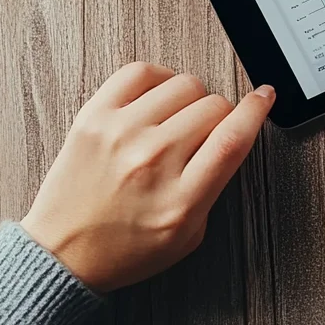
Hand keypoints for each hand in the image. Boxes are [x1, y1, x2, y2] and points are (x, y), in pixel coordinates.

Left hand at [20, 62, 273, 291]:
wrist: (62, 253)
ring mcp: (120, 134)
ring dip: (191, 98)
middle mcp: (151, 161)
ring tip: (178, 118)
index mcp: (180, 200)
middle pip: (213, 107)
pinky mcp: (94, 117)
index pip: (233, 138)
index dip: (256, 110)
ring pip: (184, 84)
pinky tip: (157, 97)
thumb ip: (214, 186)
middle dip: (220, 116)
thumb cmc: (123, 249)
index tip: (263, 98)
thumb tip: (233, 134)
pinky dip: (158, 78)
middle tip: (204, 133)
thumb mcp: (189, 235)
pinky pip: (140, 71)